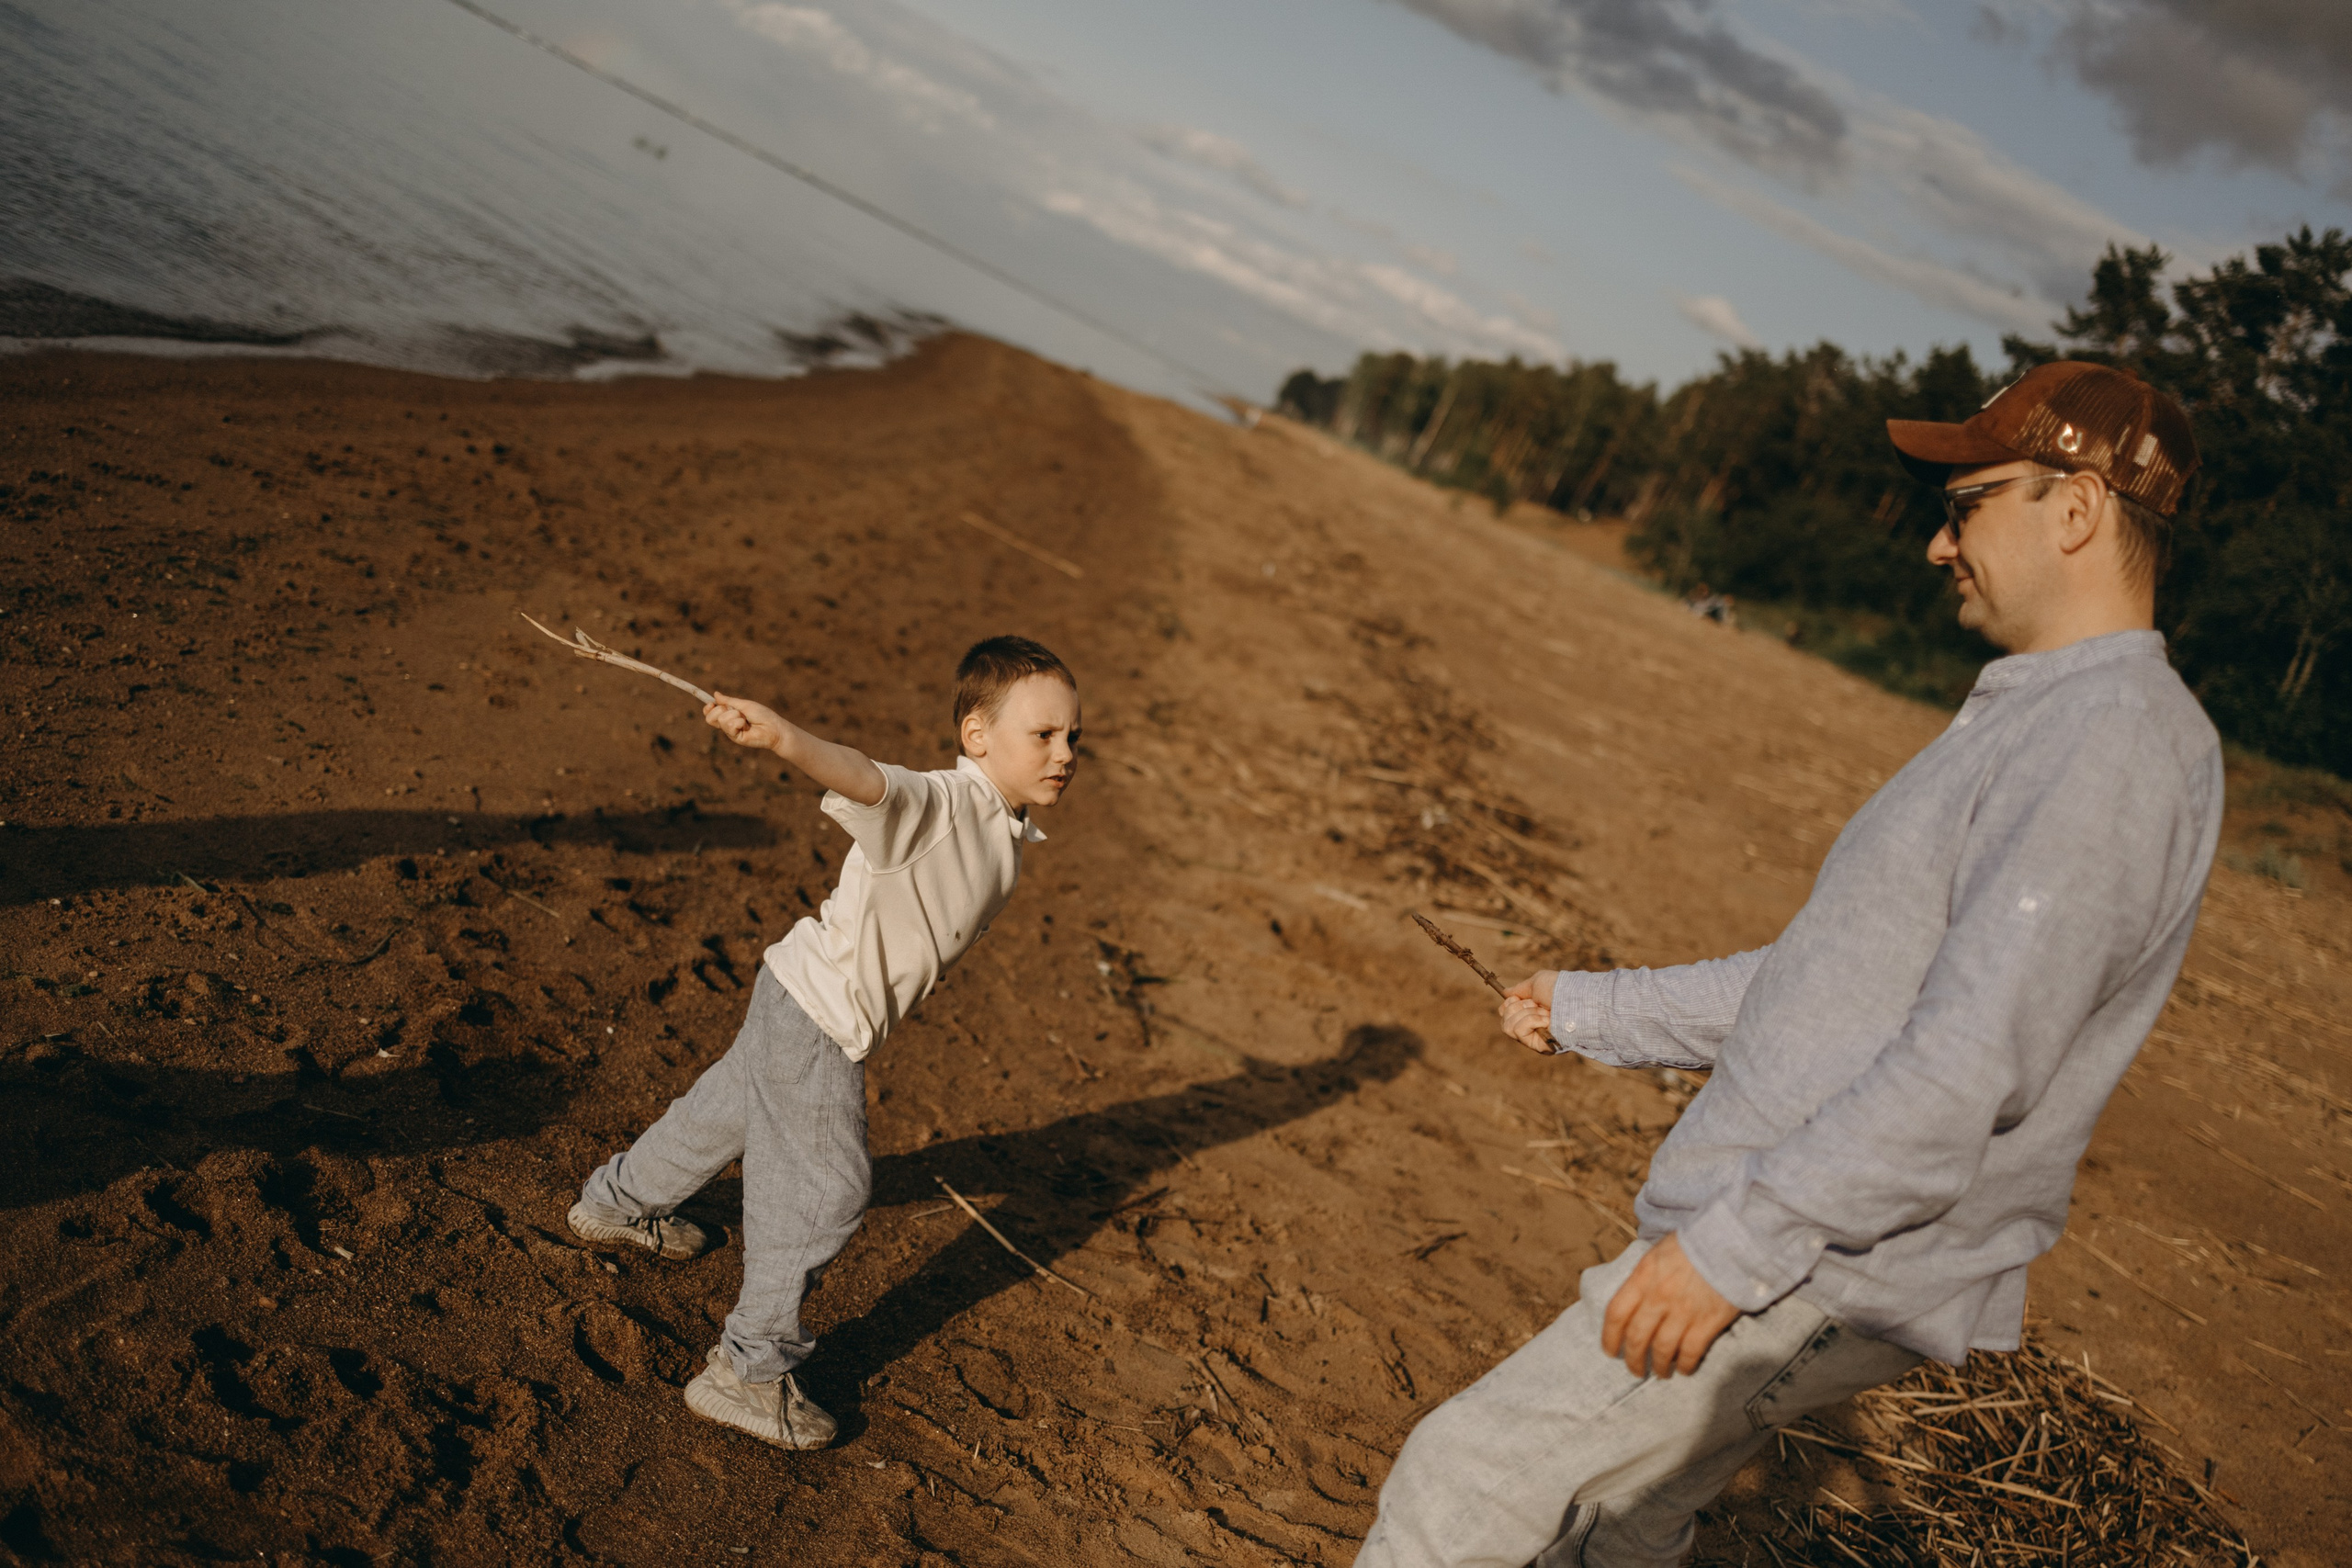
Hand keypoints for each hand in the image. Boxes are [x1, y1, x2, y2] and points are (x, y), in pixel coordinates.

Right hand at [705, 691, 788, 751]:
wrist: (774, 727)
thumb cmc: (762, 714)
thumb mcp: (744, 704)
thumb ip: (729, 701)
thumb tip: (715, 694)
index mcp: (729, 715)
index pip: (711, 713)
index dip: (708, 708)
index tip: (711, 703)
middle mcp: (728, 724)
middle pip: (710, 718)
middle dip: (721, 710)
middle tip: (736, 711)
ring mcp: (731, 732)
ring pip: (721, 720)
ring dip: (735, 715)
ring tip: (746, 719)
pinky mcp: (735, 738)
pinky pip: (730, 727)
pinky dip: (739, 722)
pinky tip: (747, 726)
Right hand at [1498, 971, 1558, 1053]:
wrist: (1574, 999)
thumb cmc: (1558, 989)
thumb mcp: (1536, 983)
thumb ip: (1519, 989)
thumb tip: (1505, 992)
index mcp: (1531, 1011)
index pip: (1506, 1013)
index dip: (1508, 1004)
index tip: (1516, 998)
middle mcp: (1532, 1025)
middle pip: (1504, 1020)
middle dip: (1518, 1007)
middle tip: (1536, 1004)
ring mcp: (1534, 1037)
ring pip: (1508, 1026)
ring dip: (1526, 1013)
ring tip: (1545, 1012)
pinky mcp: (1538, 1046)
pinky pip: (1518, 1031)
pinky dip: (1531, 1020)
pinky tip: (1547, 1020)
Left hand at [1601, 1234, 1740, 1377]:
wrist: (1731, 1241)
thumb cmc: (1694, 1243)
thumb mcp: (1658, 1253)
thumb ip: (1644, 1276)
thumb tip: (1634, 1298)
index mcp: (1643, 1276)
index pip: (1616, 1313)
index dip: (1609, 1336)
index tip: (1610, 1350)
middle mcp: (1658, 1297)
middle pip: (1637, 1337)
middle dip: (1633, 1359)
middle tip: (1635, 1370)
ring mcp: (1683, 1311)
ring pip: (1663, 1349)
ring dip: (1659, 1366)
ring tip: (1661, 1372)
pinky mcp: (1708, 1321)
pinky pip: (1691, 1352)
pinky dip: (1686, 1365)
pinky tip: (1685, 1370)